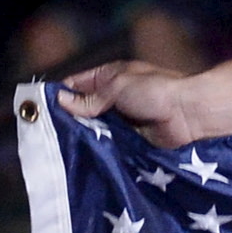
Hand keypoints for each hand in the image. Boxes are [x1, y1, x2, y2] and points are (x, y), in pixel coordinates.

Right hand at [57, 59, 199, 143]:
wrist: (190, 115)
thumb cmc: (156, 91)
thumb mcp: (118, 87)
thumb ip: (90, 98)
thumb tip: (61, 102)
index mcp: (109, 77)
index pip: (76, 84)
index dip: (60, 95)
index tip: (40, 110)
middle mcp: (113, 98)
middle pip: (83, 109)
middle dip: (69, 119)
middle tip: (48, 134)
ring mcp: (121, 120)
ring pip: (95, 128)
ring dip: (85, 135)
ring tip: (63, 147)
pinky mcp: (130, 139)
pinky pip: (110, 143)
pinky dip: (100, 147)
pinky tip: (85, 155)